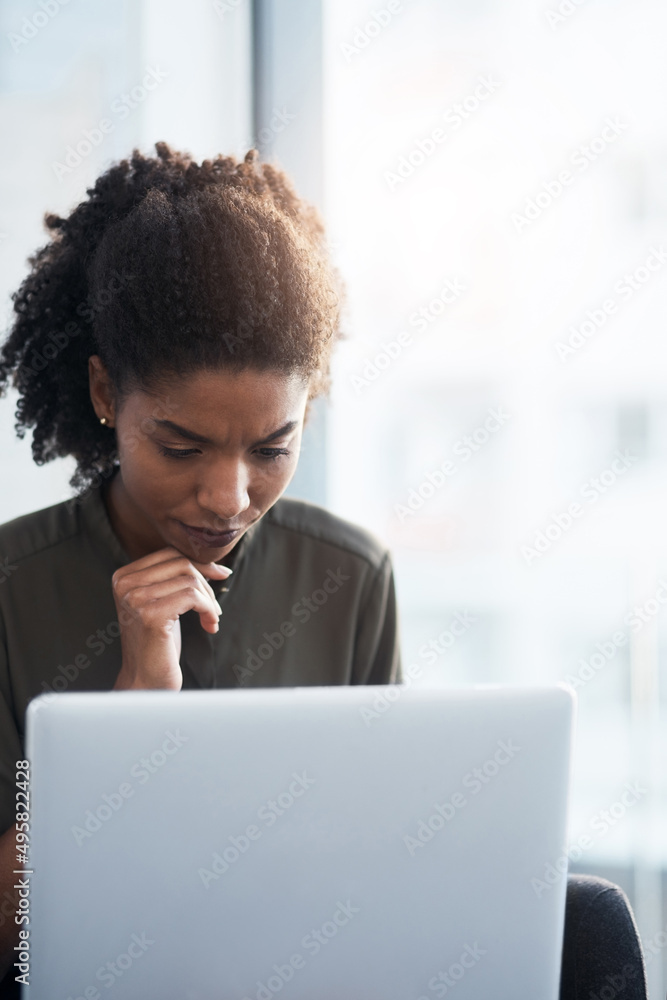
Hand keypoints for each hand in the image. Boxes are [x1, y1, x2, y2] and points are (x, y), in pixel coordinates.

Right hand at [111, 547, 231, 690]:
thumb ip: (176, 579)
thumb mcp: (163, 602)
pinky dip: (209, 610)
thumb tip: (217, 566)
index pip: (170, 554)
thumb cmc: (158, 643)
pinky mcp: (151, 616)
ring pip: (190, 581)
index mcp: (123, 577)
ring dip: (210, 600)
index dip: (200, 565)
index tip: (219, 578)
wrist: (146, 681)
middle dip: (206, 582)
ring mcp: (135, 599)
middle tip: (214, 608)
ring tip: (211, 619)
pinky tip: (210, 626)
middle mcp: (125, 585)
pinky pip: (193, 597)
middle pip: (181, 563)